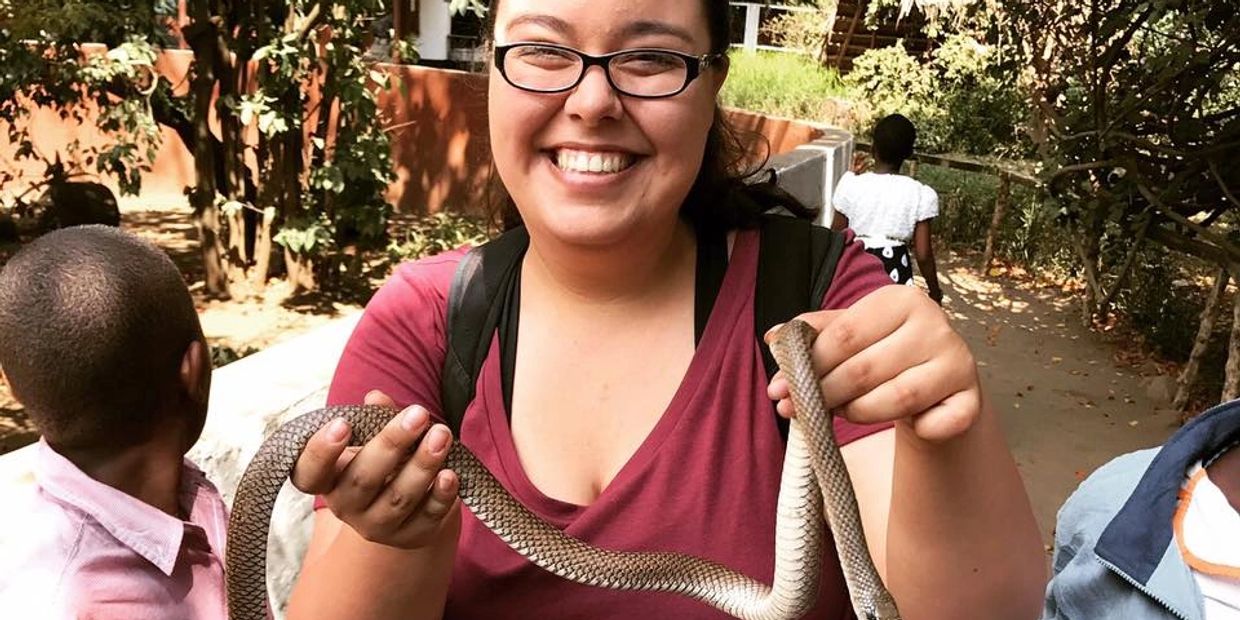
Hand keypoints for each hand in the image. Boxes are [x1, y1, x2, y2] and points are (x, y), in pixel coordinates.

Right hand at [291, 390, 459, 548]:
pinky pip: (427, 517)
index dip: (321, 451)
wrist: (408, 505)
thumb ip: (375, 419)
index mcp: (328, 479)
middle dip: (393, 443)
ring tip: (442, 435)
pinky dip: (440, 495)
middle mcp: (346, 507)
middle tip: (419, 414)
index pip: (309, 474)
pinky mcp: (410, 537)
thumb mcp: (373, 439)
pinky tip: (450, 474)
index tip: (342, 423)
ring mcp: (377, 526)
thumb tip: (376, 397)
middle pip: (363, 479)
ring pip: (399, 497)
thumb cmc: (383, 462)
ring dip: (423, 464)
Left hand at [766, 285, 979, 441]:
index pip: (844, 334)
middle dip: (824, 394)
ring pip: (896, 399)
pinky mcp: (971, 399)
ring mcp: (958, 362)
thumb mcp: (849, 334)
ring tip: (841, 413)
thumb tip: (775, 339)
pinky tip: (910, 425)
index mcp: (901, 299)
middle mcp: (935, 325)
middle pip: (864, 369)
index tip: (779, 389)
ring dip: (858, 413)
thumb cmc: (883, 352)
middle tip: (799, 409)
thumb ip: (813, 334)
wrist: (935, 381)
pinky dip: (920, 430)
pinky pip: (939, 423)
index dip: (808, 366)